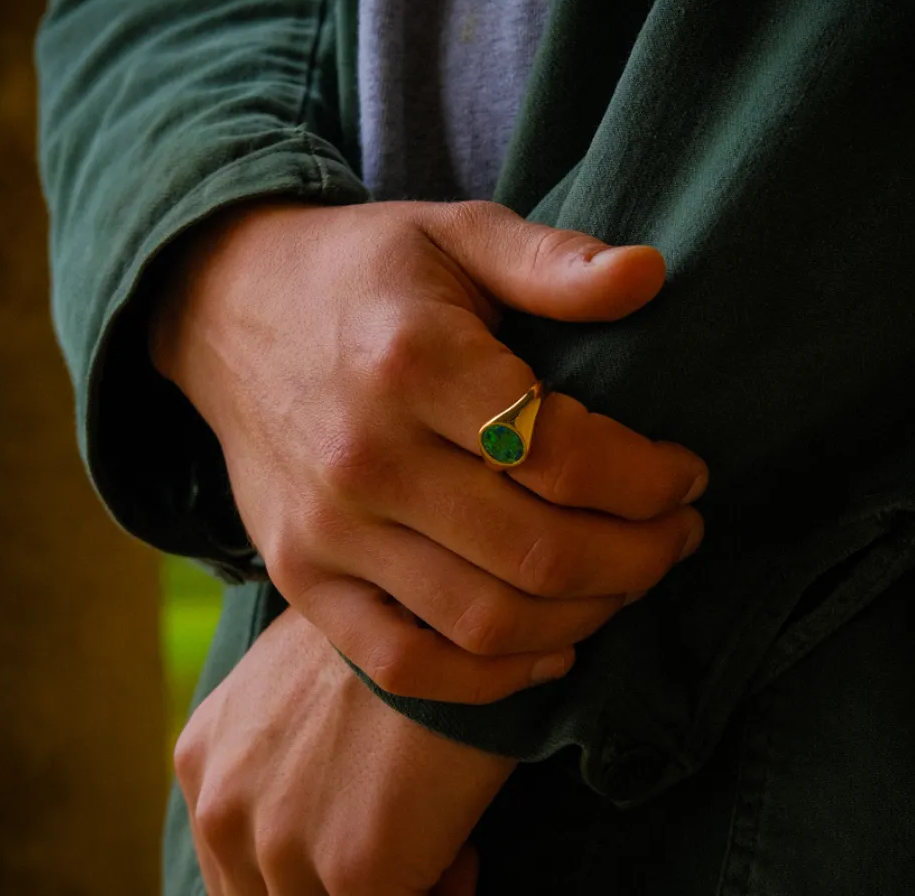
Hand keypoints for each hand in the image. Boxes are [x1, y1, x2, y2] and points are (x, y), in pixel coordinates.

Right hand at [152, 199, 706, 701]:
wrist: (229, 312)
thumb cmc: (363, 273)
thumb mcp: (455, 233)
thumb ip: (551, 260)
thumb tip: (650, 274)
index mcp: (412, 360)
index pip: (562, 454)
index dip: (649, 478)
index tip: (685, 474)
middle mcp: (364, 456)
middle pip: (538, 551)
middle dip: (641, 557)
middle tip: (678, 534)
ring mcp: (326, 529)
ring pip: (486, 620)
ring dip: (587, 614)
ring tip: (629, 579)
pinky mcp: (301, 577)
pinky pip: (404, 664)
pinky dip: (491, 679)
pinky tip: (550, 648)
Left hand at [175, 607, 513, 895]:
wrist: (448, 611)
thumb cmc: (390, 627)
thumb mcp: (297, 671)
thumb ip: (275, 742)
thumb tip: (315, 790)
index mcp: (203, 758)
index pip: (236, 859)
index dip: (308, 855)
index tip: (365, 822)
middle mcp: (223, 807)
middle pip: (275, 892)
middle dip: (343, 878)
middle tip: (407, 835)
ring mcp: (281, 842)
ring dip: (392, 884)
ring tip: (437, 835)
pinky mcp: (354, 868)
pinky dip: (437, 890)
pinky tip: (463, 847)